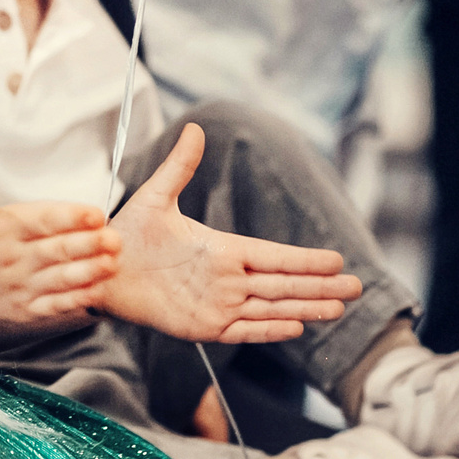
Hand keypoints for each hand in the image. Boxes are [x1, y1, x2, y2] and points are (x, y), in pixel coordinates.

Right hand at [0, 157, 120, 330]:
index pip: (40, 220)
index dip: (70, 216)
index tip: (95, 213)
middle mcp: (11, 259)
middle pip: (57, 250)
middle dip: (89, 244)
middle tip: (116, 238)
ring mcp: (17, 287)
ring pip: (60, 279)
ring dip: (89, 272)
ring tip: (113, 264)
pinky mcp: (20, 309)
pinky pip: (53, 305)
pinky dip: (75, 301)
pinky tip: (96, 294)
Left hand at [97, 126, 359, 344]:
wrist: (101, 267)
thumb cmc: (129, 233)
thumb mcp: (156, 196)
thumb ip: (180, 166)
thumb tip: (196, 128)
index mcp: (222, 249)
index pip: (274, 255)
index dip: (306, 259)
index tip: (338, 259)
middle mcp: (226, 278)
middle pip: (283, 284)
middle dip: (321, 286)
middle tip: (357, 288)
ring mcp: (217, 304)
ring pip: (271, 307)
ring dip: (305, 308)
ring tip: (338, 309)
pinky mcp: (202, 327)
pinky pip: (243, 329)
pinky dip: (268, 330)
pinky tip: (295, 327)